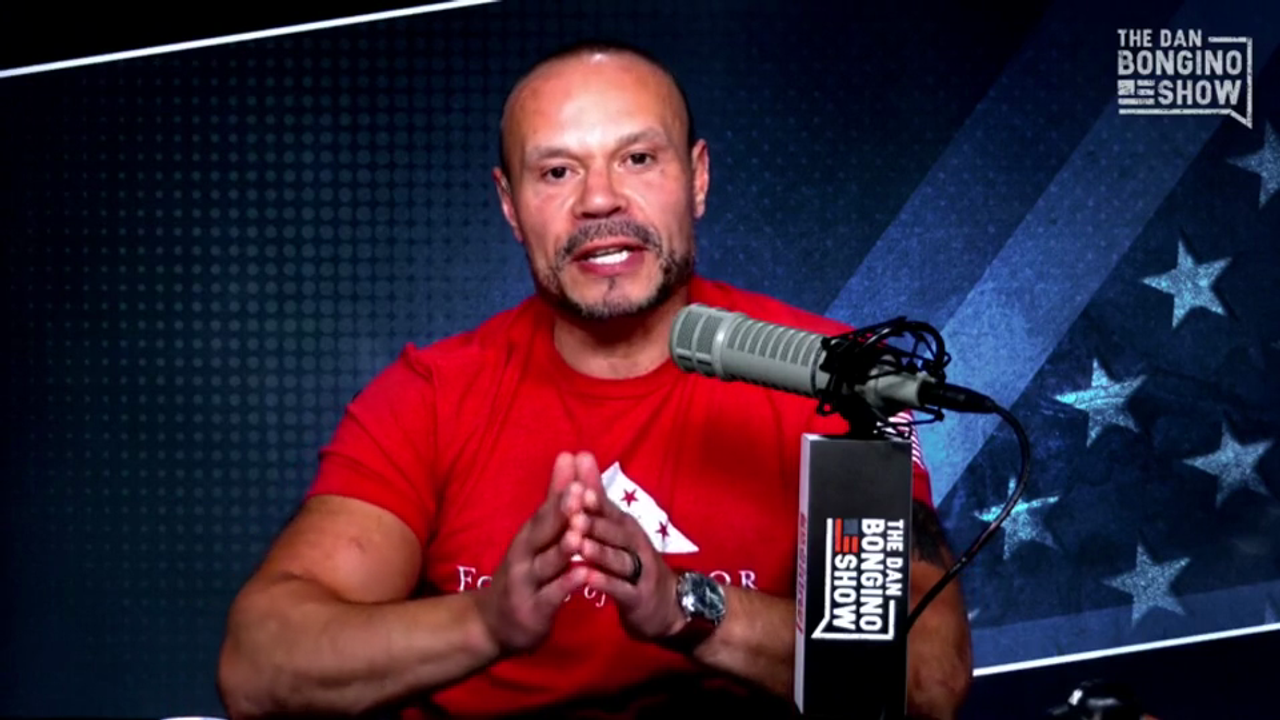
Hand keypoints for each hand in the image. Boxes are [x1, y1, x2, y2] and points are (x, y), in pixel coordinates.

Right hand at [473, 452, 589, 654]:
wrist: (490, 623)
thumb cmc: (522, 573)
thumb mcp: (536, 536)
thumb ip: (554, 500)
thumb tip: (568, 457)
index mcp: (528, 536)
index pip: (545, 508)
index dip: (560, 488)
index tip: (574, 463)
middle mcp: (524, 556)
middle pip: (542, 531)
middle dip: (560, 511)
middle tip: (578, 490)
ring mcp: (527, 584)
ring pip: (547, 563)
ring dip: (563, 548)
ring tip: (579, 532)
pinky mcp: (534, 610)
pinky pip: (551, 596)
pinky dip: (565, 585)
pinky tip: (582, 574)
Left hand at [566, 452, 684, 641]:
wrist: (664, 604)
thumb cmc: (632, 560)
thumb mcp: (616, 527)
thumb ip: (597, 495)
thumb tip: (582, 454)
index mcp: (625, 525)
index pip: (609, 508)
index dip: (593, 499)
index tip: (574, 487)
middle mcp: (634, 543)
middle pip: (615, 531)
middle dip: (594, 522)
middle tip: (573, 515)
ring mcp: (639, 571)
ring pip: (619, 559)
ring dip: (599, 551)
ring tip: (579, 545)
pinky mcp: (638, 597)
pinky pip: (622, 588)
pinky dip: (606, 583)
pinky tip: (587, 579)